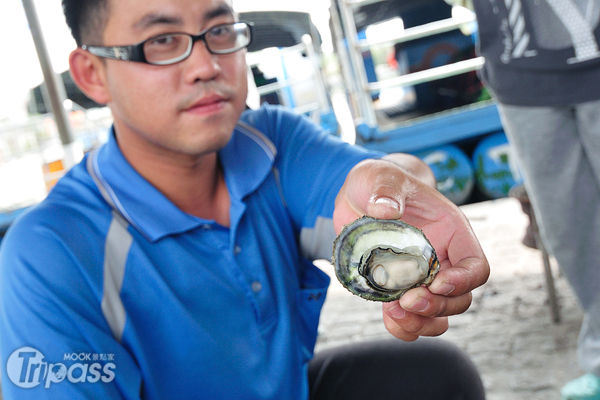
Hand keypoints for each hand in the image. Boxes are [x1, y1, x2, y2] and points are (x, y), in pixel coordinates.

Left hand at [333, 156, 488, 340]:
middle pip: (460, 298)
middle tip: (407, 301)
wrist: (358, 197)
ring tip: (394, 313)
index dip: (462, 281)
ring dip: (422, 323)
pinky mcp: (398, 289)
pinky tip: (389, 318)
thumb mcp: (380, 177)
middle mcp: (442, 258)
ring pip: (439, 315)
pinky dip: (403, 327)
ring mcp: (421, 278)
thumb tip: (386, 209)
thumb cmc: (378, 182)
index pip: (475, 266)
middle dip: (438, 307)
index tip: (435, 284)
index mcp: (450, 232)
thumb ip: (386, 189)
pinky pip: (411, 319)